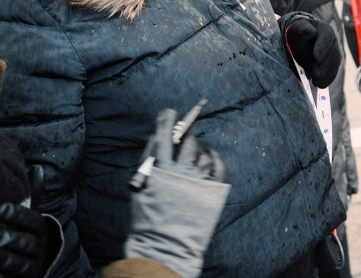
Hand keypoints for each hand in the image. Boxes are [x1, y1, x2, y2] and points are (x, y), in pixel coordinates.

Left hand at [0, 203, 53, 277]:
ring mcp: (34, 266)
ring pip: (20, 263)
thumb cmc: (23, 234)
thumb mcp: (27, 217)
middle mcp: (42, 248)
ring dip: (2, 257)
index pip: (33, 220)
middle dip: (7, 237)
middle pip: (27, 242)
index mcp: (42, 229)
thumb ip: (31, 196)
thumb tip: (37, 168)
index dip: (17, 214)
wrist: (32, 264)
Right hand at [125, 108, 229, 277]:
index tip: (170, 112)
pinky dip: (215, 159)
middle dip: (186, 133)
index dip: (167, 120)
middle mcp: (181, 172)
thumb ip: (149, 160)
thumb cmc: (148, 216)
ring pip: (202, 152)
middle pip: (187, 140)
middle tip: (184, 133)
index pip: (164, 134)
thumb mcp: (141, 186)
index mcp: (159, 170)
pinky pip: (219, 165)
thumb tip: (159, 135)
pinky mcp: (214, 190)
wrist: (164, 246)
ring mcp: (199, 180)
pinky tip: (210, 159)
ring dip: (198, 150)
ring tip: (192, 157)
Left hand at [280, 11, 342, 87]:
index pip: (327, 38)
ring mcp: (334, 53)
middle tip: (316, 75)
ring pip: (334, 64)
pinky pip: (333, 72)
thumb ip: (303, 29)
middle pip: (333, 54)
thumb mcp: (297, 29)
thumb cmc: (297, 34)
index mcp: (325, 30)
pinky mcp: (332, 64)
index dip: (323, 49)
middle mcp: (333, 41)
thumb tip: (310, 31)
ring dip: (327, 75)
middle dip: (325, 66)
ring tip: (317, 83)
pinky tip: (321, 85)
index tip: (317, 59)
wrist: (299, 41)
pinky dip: (328, 79)